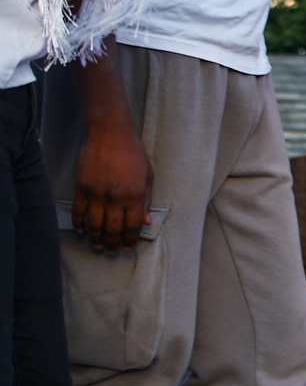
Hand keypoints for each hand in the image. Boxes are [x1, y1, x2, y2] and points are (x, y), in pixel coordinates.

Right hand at [71, 120, 151, 252]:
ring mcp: (97, 194)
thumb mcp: (148, 176)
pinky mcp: (82, 188)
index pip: (132, 226)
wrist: (110, 134)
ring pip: (94, 225)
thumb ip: (146, 200)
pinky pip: (78, 212)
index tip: (128, 248)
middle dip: (113, 244)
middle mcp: (116, 198)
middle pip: (113, 229)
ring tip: (98, 245)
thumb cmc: (133, 153)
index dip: (130, 240)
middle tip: (112, 251)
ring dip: (96, 238)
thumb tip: (145, 222)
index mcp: (136, 196)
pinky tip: (81, 231)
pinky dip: (79, 224)